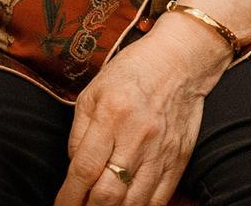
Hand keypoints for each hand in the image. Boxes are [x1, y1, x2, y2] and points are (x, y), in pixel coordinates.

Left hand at [54, 14, 226, 205]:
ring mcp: (163, 149)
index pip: (84, 170)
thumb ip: (79, 133)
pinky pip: (161, 196)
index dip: (68, 198)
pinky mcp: (180, 156)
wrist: (182, 59)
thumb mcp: (93, 93)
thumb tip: (74, 171)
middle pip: (108, 193)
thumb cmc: (133, 72)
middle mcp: (138, 136)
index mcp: (113, 116)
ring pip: (135, 201)